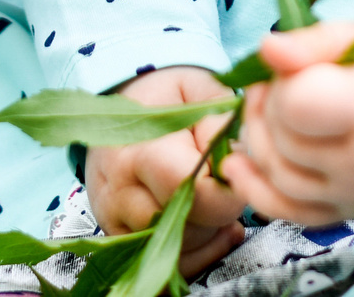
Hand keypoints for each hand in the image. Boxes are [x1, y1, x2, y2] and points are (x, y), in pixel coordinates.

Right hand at [85, 68, 248, 274]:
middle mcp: (122, 190)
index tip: (237, 175)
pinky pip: (166, 263)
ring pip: (179, 248)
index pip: (198, 194)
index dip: (230, 190)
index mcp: (142, 151)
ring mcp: (116, 217)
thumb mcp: (199, 89)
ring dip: (206, 231)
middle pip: (189, 227)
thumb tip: (237, 154)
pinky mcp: (117, 235)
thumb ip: (222, 119)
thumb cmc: (165, 98)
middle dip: (218, 211)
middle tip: (222, 183)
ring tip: (209, 197)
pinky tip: (206, 225)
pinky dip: (195, 250)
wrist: (119, 105)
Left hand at [225, 18, 353, 225]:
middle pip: (281, 139)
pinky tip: (237, 162)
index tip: (291, 67)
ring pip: (276, 174)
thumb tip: (267, 49)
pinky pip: (282, 211)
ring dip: (258, 137)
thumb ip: (314, 41)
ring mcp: (350, 197)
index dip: (283, 82)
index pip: (297, 107)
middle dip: (268, 104)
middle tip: (279, 82)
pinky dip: (252, 187)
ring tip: (271, 107)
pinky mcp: (339, 215)